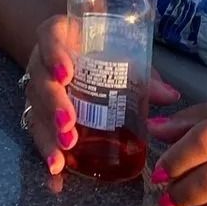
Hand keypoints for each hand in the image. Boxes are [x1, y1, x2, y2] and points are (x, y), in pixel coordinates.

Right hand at [22, 15, 179, 176]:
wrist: (75, 55)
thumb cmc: (101, 53)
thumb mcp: (122, 56)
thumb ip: (143, 75)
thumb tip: (170, 95)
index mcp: (60, 36)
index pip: (50, 36)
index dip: (54, 54)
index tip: (67, 74)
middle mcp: (42, 61)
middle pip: (40, 79)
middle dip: (54, 103)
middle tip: (69, 124)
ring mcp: (38, 88)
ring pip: (36, 108)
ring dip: (48, 132)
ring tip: (64, 152)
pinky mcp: (38, 113)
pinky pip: (37, 130)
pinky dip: (46, 150)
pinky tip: (57, 169)